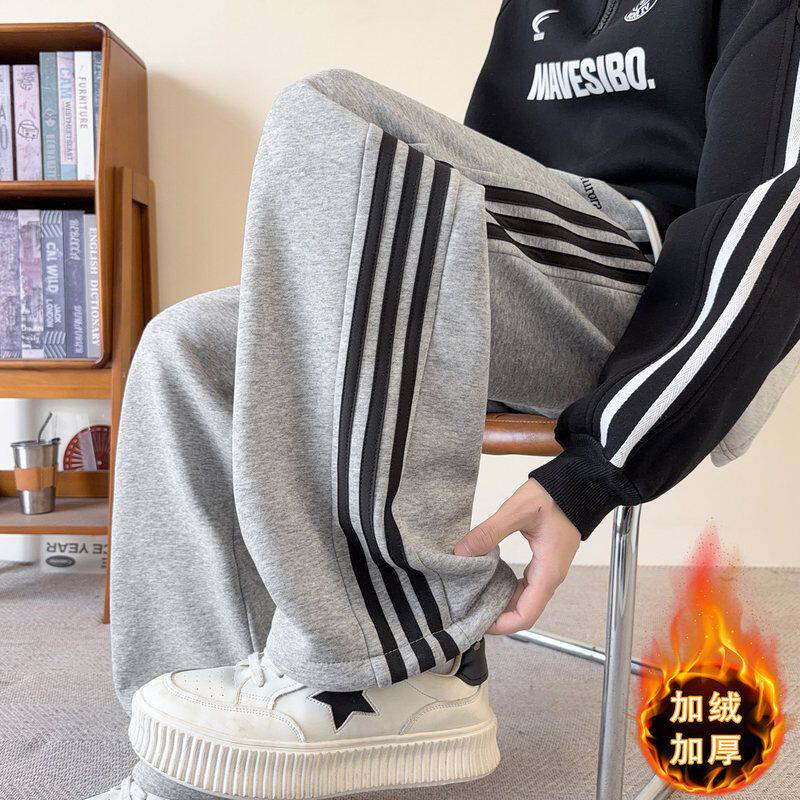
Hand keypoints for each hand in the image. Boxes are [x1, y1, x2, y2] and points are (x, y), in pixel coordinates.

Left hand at [454, 478, 580, 634]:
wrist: (578, 483)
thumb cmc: (555, 496)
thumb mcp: (517, 511)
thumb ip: (489, 533)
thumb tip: (462, 553)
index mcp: (548, 572)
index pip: (526, 616)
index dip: (501, 626)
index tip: (477, 623)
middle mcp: (550, 577)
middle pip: (524, 612)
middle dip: (497, 617)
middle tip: (468, 611)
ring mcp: (548, 570)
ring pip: (524, 600)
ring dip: (501, 604)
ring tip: (474, 599)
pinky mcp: (544, 561)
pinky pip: (525, 586)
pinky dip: (506, 589)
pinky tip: (488, 580)